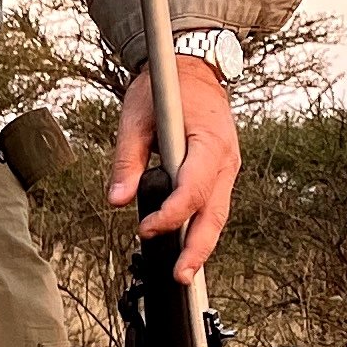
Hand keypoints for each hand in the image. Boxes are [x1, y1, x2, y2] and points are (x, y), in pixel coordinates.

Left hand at [108, 57, 240, 276]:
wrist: (193, 69)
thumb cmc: (166, 89)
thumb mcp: (137, 118)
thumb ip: (127, 161)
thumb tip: (117, 200)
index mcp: (209, 142)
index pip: (193, 189)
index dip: (170, 215)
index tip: (145, 229)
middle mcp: (226, 159)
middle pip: (214, 213)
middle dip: (198, 248)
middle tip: (180, 277)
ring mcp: (228, 167)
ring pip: (218, 214)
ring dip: (202, 245)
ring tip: (184, 273)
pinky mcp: (221, 172)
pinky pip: (214, 205)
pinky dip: (201, 227)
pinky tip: (188, 248)